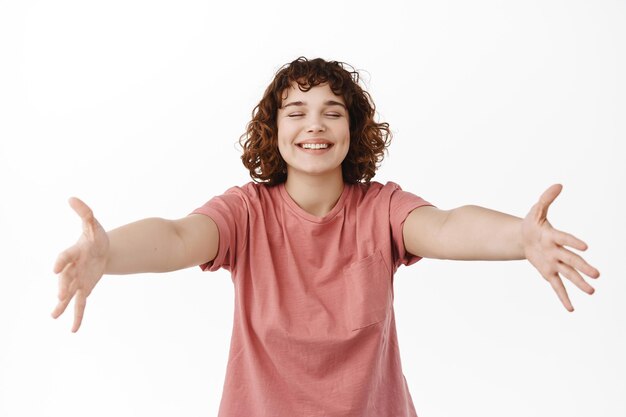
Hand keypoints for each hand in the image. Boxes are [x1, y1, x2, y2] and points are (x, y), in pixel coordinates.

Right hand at [51, 197, 109, 331]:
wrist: (102, 250)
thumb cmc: (95, 236)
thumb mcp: (93, 224)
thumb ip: (85, 212)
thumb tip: (72, 198)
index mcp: (73, 253)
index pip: (65, 258)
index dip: (60, 262)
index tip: (55, 268)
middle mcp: (71, 269)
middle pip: (65, 279)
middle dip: (62, 287)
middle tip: (60, 296)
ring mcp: (77, 281)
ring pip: (69, 294)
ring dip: (62, 304)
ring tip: (54, 315)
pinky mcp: (84, 289)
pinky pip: (80, 304)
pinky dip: (77, 316)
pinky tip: (74, 330)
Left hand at [521, 184, 599, 311]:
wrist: (524, 238)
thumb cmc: (533, 224)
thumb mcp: (535, 211)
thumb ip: (546, 199)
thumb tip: (558, 185)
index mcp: (554, 236)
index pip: (565, 238)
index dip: (573, 242)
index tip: (586, 247)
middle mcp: (557, 251)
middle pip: (571, 260)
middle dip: (583, 267)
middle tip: (597, 274)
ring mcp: (554, 263)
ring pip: (568, 274)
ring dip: (579, 283)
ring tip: (592, 291)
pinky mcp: (548, 272)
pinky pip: (557, 286)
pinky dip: (563, 297)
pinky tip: (571, 309)